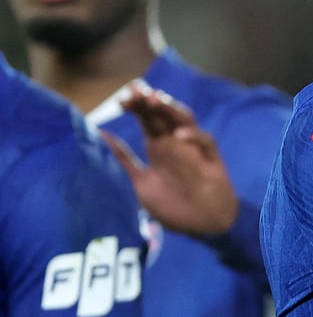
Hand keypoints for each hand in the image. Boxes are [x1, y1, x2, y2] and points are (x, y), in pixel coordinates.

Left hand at [102, 80, 238, 236]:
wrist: (203, 226)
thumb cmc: (173, 206)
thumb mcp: (139, 184)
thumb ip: (122, 161)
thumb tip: (97, 138)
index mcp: (158, 147)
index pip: (146, 119)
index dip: (136, 107)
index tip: (122, 99)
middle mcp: (176, 143)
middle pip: (163, 114)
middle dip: (150, 101)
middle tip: (135, 91)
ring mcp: (194, 148)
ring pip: (184, 120)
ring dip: (171, 109)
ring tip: (156, 100)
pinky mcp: (212, 158)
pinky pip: (205, 141)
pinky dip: (193, 136)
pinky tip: (179, 135)